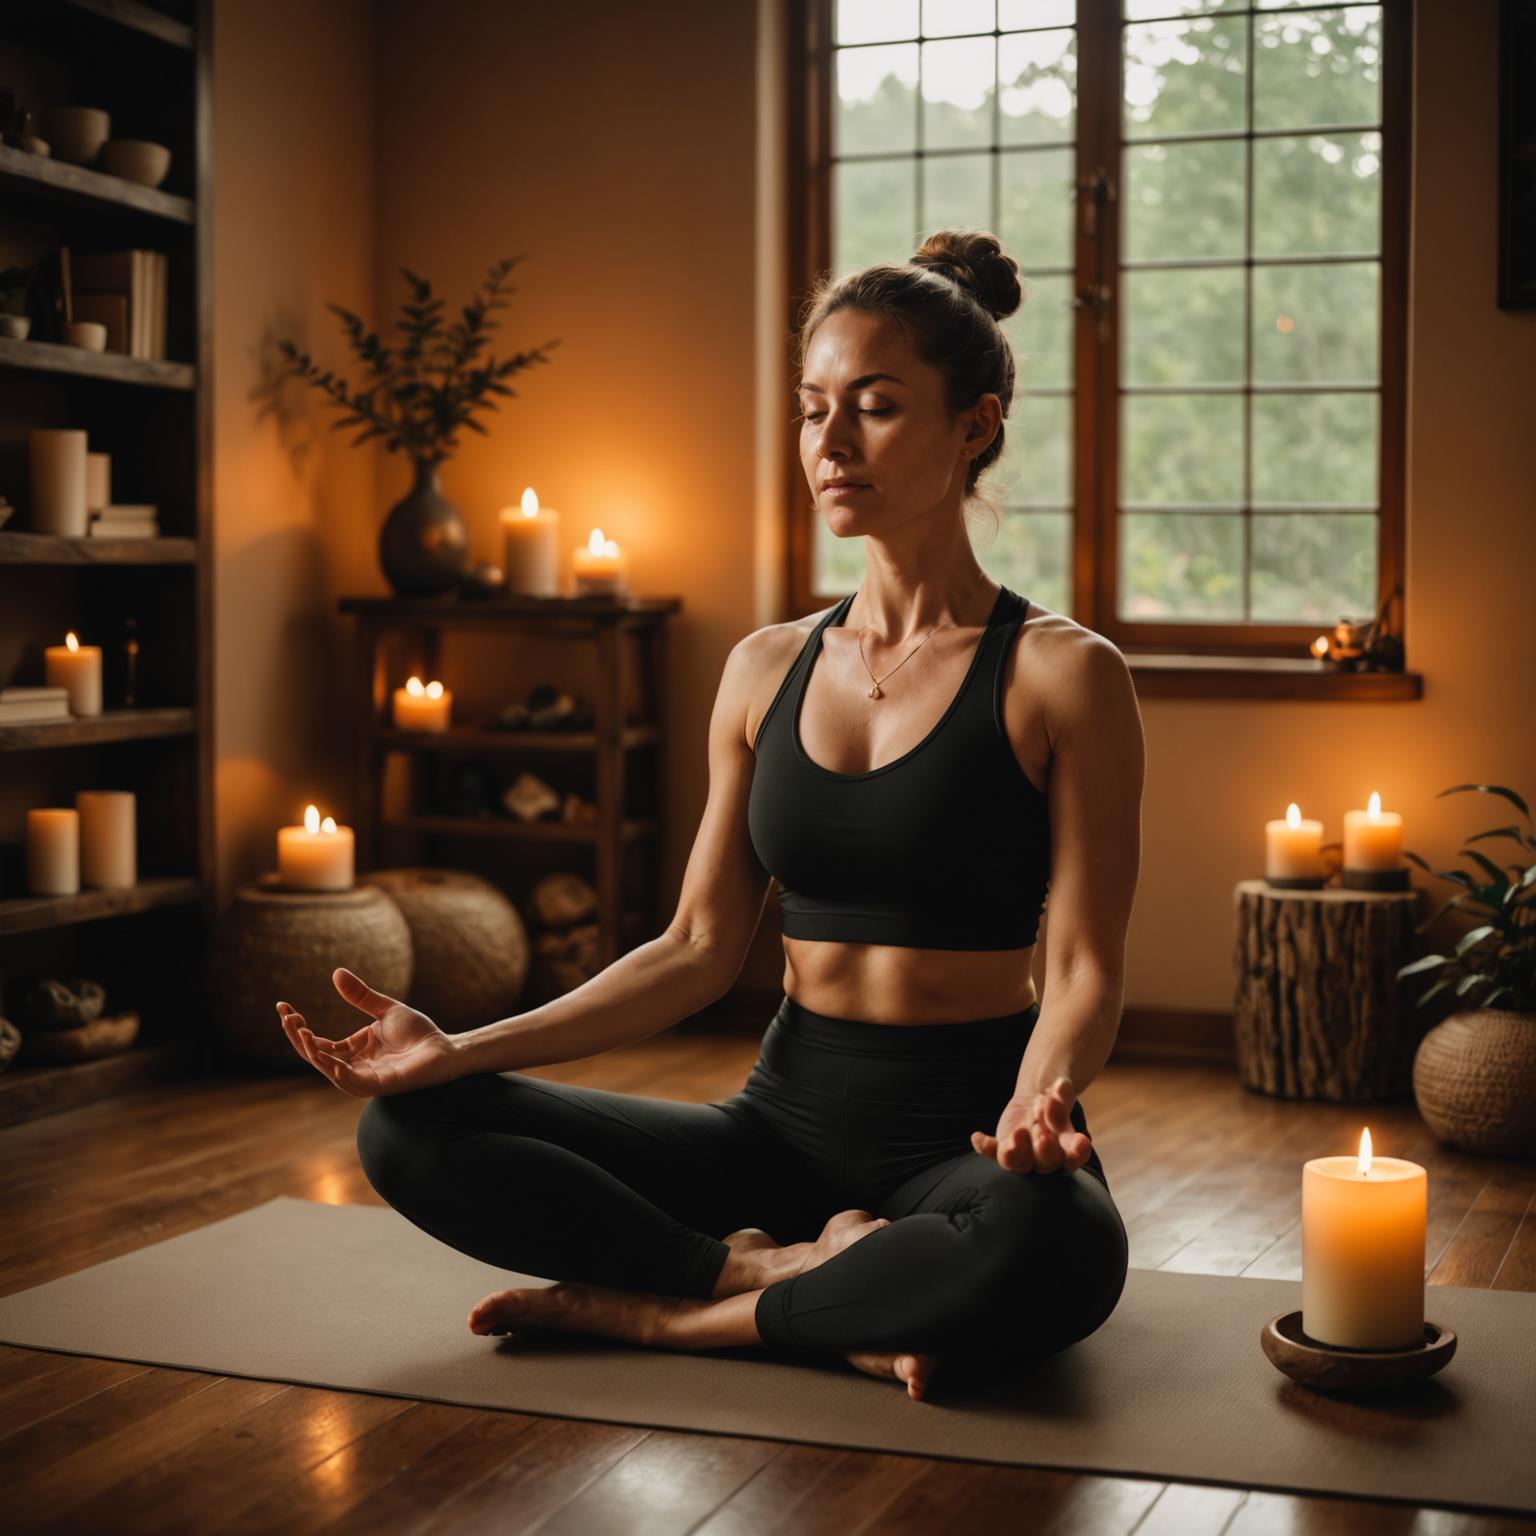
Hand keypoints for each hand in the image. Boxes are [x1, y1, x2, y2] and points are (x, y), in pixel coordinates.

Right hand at [275, 967, 460, 1098]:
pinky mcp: (381, 1085)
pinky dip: (338, 1072)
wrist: (446, 1047)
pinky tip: (327, 1057)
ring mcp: (366, 1077)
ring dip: (314, 1053)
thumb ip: (360, 996)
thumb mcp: (385, 1009)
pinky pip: (353, 1083)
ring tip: (304, 1033)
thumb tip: (336, 973)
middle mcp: (355, 1066)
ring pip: (330, 1070)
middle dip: (299, 1038)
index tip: (282, 1006)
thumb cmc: (419, 1032)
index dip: (298, 1027)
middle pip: (317, 1056)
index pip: (317, 1042)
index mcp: (354, 1050)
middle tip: (288, 1017)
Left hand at [971, 1076, 1092, 1175]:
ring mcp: (1022, 1155)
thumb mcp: (1060, 1095)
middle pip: (1046, 1162)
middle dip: (1044, 1147)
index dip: (1077, 1152)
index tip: (1082, 1140)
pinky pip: (992, 1152)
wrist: (1036, 1105)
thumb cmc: (1055, 1102)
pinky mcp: (1003, 1148)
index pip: (1074, 1157)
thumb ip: (1062, 1094)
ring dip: (1016, 1151)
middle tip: (1042, 1129)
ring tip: (1018, 1133)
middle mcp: (1045, 1158)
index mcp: (1066, 1148)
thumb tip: (1061, 1085)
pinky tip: (977, 1137)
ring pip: (1019, 1162)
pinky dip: (985, 1146)